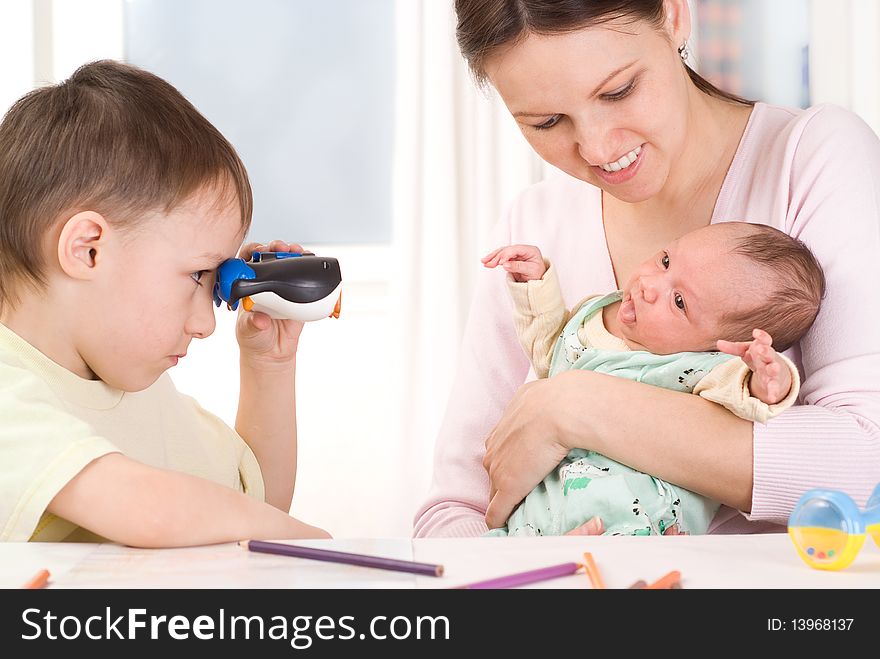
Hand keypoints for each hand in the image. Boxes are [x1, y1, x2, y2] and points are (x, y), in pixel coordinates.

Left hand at [235, 240, 306, 367]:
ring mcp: (283, 287)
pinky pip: (306, 278)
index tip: (258, 251)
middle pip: (270, 256)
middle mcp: (265, 282)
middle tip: (281, 248)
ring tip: (297, 251)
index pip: (246, 261)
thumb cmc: (254, 339)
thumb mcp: (248, 332)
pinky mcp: (299, 295)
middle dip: (275, 247)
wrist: (273, 353)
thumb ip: (252, 325)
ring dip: (293, 253)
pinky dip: (310, 268)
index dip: (251, 251)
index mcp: (247, 286)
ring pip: (288, 263)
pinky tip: (312, 263)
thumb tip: (260, 319)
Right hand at [481, 244, 546, 281]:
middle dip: (497, 257)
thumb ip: (517, 267)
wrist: (539, 280)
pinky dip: (494, 260)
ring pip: (502, 252)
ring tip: (484, 262)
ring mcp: (517, 253)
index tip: (499, 263)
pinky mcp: (512, 258)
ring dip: (493, 257)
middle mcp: (523, 250)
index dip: (506, 255)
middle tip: (489, 264)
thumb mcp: (530, 271)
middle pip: (507, 250)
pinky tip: (487, 262)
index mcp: (531, 250)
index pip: (515, 250)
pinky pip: (501, 257)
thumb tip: (504, 264)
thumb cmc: (538, 275)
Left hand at [484, 377, 575, 529]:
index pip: (499, 454)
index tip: (522, 469)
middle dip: (505, 481)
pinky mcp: (508, 488)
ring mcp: (498, 469)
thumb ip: (533, 400)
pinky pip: (497, 511)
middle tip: (523, 491)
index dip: (510, 463)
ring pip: (495, 492)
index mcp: (501, 429)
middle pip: (494, 472)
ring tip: (516, 510)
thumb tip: (543, 391)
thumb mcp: (536, 393)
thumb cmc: (555, 399)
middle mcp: (494, 449)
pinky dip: (499, 520)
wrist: (561, 409)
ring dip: (504, 500)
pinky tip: (504, 526)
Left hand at [717, 329, 791, 404]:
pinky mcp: (774, 383)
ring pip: (774, 369)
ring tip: (774, 368)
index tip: (755, 332)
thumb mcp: (745, 351)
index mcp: (762, 347)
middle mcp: (769, 358)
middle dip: (766, 351)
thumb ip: (733, 348)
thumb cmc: (758, 357)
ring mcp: (773, 370)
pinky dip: (773, 392)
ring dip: (774, 368)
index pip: (764, 339)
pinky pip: (773, 387)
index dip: (761, 336)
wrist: (775, 371)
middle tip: (761, 349)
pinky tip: (771, 398)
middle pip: (769, 353)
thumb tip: (718, 343)